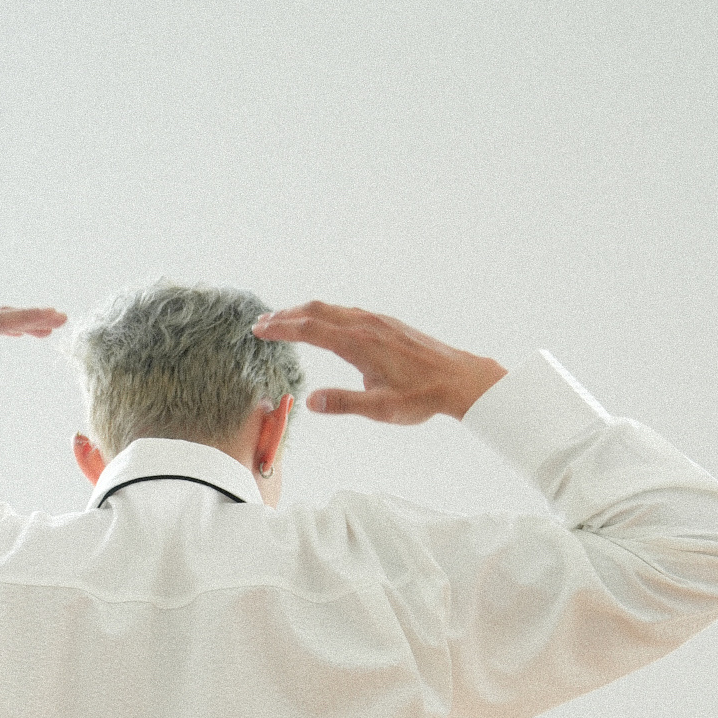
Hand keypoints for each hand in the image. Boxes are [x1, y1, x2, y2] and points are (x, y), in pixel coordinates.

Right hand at [251, 302, 505, 423]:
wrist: (458, 379)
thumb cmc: (421, 396)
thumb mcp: (380, 408)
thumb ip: (344, 403)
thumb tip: (311, 402)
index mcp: (359, 344)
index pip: (310, 330)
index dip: (281, 328)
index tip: (259, 330)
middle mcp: (366, 326)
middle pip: (317, 311)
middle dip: (286, 315)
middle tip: (262, 322)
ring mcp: (378, 321)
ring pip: (333, 309)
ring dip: (305, 313)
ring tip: (286, 320)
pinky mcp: (387, 324)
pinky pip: (348, 311)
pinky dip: (326, 314)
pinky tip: (325, 323)